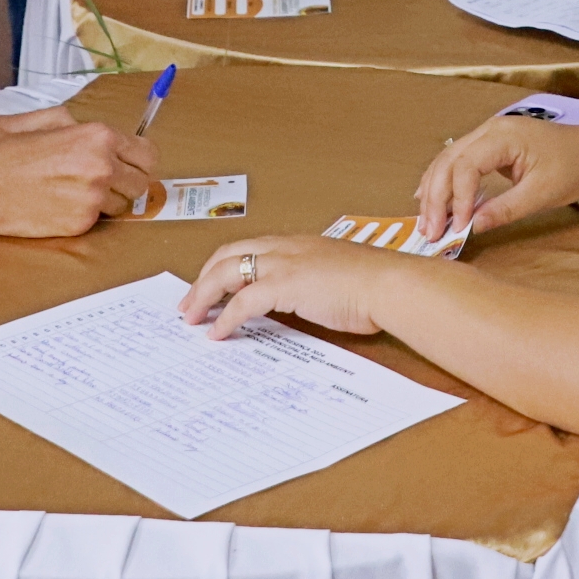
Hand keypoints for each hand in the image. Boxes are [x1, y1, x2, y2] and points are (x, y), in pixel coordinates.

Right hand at [0, 118, 157, 235]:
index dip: (139, 161)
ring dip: (107, 201)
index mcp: (101, 137)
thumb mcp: (57, 122)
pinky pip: (97, 221)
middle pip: (140, 183)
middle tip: (107, 182)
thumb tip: (114, 142)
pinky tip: (63, 205)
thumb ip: (90, 132)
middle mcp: (103, 167)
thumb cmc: (15, 149)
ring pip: (122, 206)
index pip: (148, 154)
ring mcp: (93, 198)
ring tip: (78, 193)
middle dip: (126, 183)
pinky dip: (85, 215)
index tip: (133, 164)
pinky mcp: (80, 224)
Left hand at [180, 232, 405, 339]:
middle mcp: (286, 247)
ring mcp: (284, 263)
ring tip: (191, 318)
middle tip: (188, 304)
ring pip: (226, 272)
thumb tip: (301, 304)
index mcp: (298, 245)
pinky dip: (224, 318)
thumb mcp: (336, 281)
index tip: (211, 285)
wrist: (390, 286)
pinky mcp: (285, 284)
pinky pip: (241, 301)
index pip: (248, 248)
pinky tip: (217, 333)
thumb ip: (314, 286)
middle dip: (203, 279)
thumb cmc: (374, 288)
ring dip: (203, 295)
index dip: (224, 266)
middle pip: (227, 255)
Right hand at [413, 114, 578, 240]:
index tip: (456, 228)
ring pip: (448, 160)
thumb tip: (473, 227)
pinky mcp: (489, 145)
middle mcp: (489, 129)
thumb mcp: (542, 194)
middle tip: (429, 231)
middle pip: (448, 161)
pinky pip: (458, 161)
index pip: (466, 166)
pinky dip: (443, 182)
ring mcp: (488, 134)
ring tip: (426, 222)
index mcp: (503, 136)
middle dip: (435, 197)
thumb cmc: (574, 167)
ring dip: (434, 191)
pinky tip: (431, 200)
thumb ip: (505, 209)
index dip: (457, 198)